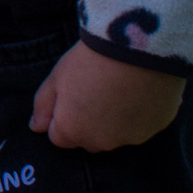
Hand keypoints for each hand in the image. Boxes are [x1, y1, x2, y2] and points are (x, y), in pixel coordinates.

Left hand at [30, 42, 188, 151]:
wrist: (136, 49)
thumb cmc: (90, 61)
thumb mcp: (56, 78)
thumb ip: (43, 106)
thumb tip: (36, 127)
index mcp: (72, 132)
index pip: (59, 137)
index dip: (62, 116)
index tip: (71, 95)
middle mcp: (101, 143)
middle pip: (88, 139)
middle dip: (87, 122)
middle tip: (95, 89)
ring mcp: (131, 138)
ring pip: (116, 134)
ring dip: (114, 120)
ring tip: (118, 88)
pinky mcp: (156, 128)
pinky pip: (142, 125)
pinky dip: (139, 114)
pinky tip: (139, 89)